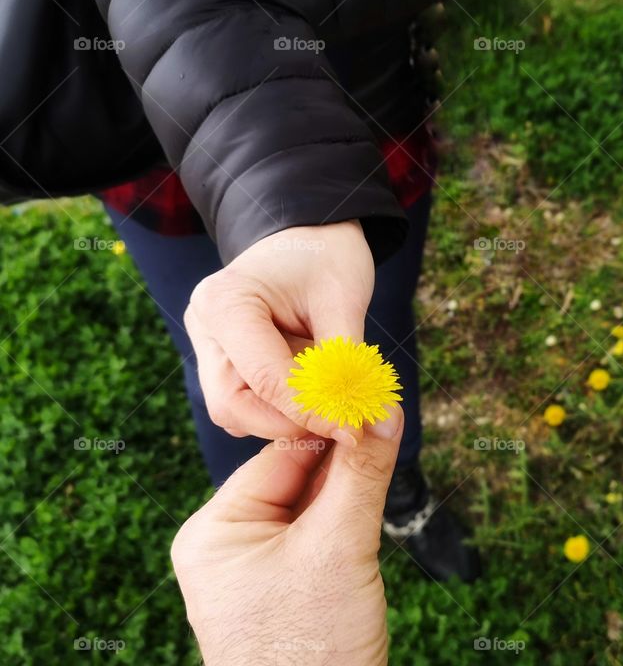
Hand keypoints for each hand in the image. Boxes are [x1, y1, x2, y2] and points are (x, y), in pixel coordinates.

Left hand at [171, 408, 402, 665]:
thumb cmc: (311, 647)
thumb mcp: (339, 548)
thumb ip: (361, 474)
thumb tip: (384, 408)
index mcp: (214, 531)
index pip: (282, 456)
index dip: (329, 429)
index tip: (373, 401)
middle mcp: (227, 547)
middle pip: (298, 479)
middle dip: (343, 463)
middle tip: (387, 429)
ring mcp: (256, 572)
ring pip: (313, 507)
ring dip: (350, 494)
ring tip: (384, 470)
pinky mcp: (285, 591)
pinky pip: (318, 538)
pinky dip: (347, 523)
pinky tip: (372, 513)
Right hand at [184, 221, 374, 444]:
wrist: (309, 235)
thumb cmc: (327, 256)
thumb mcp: (344, 298)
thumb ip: (349, 362)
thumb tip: (373, 423)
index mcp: (226, 302)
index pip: (265, 378)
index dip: (311, 411)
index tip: (353, 431)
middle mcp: (205, 327)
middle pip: (235, 407)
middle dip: (289, 422)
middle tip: (341, 423)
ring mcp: (208, 346)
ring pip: (237, 414)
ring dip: (286, 420)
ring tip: (334, 404)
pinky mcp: (222, 362)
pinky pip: (247, 405)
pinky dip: (283, 411)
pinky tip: (317, 397)